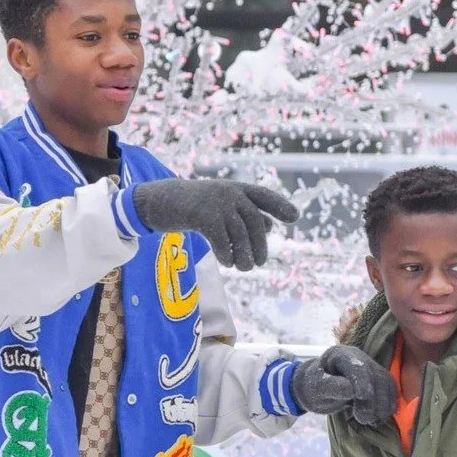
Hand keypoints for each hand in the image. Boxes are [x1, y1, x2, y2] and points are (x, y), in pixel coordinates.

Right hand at [131, 179, 297, 270]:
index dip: (280, 206)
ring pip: (240, 233)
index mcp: (236, 188)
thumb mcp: (222, 207)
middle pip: (254, 221)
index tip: (295, 217)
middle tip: (259, 263)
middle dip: (260, 245)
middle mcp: (229, 192)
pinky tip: (227, 263)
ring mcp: (215, 202)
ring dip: (244, 254)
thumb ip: (244, 215)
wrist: (161, 201)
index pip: (263, 196)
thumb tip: (271, 226)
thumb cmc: (195, 208)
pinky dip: (226, 253)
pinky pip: (221, 238)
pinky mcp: (201, 214)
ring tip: (244, 268)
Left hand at [290, 344, 396, 426]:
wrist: (320, 388)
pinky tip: (383, 416)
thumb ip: (332, 387)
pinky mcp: (379, 379)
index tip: (362, 396)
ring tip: (372, 420)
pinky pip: (390, 389)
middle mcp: (359, 357)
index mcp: (340, 355)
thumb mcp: (316, 388)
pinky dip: (389, 403)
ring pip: (385, 383)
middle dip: (372, 398)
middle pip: (374, 375)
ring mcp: (371, 367)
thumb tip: (351, 390)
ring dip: (383, 404)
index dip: (361, 380)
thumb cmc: (315, 387)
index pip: (355, 365)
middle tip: (363, 418)